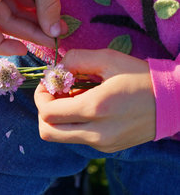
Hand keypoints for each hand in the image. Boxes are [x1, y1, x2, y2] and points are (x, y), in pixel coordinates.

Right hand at [0, 0, 65, 55]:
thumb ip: (48, 4)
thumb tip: (55, 33)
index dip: (1, 45)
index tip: (26, 49)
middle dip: (27, 30)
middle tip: (54, 36)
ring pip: (3, 11)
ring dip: (27, 19)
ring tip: (53, 23)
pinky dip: (22, 6)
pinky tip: (41, 9)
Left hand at [34, 49, 155, 152]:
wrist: (174, 102)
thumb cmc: (141, 77)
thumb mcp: (109, 59)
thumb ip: (76, 59)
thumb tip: (56, 68)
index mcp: (96, 108)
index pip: (47, 112)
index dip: (41, 96)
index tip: (50, 82)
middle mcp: (97, 132)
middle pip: (47, 131)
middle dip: (44, 110)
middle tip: (55, 93)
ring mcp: (102, 144)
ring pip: (60, 137)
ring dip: (57, 118)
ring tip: (72, 98)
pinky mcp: (108, 148)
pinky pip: (77, 138)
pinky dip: (72, 124)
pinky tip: (86, 107)